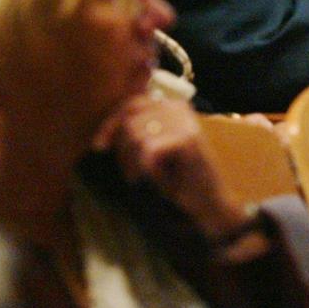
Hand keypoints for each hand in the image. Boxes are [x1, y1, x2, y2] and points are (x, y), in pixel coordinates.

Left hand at [96, 96, 248, 241]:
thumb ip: (136, 132)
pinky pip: (147, 149)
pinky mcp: (187, 139)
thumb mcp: (153, 148)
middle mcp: (179, 107)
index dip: (111, 125)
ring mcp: (185, 121)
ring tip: (143, 177)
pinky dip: (146, 168)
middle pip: (130, 119)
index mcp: (172, 104)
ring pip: (135, 134)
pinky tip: (157, 179)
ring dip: (132, 161)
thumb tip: (102, 134)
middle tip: (130, 173)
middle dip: (122, 149)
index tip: (99, 147)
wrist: (209, 203)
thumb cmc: (178, 178)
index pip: (131, 104)